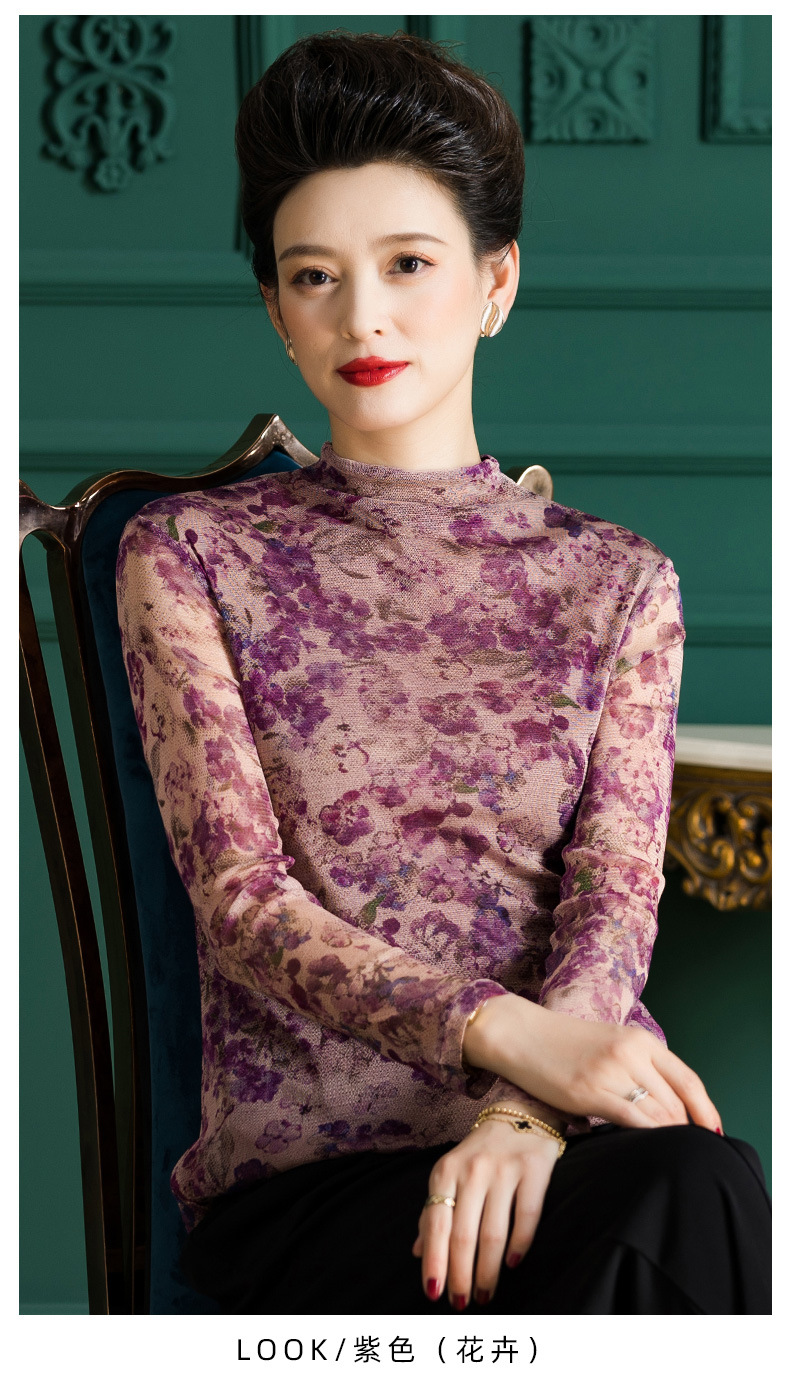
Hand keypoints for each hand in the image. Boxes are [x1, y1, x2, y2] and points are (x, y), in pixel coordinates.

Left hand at [412, 1108, 560, 1308]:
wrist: (522, 1111)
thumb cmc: (480, 1152)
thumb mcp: (450, 1174)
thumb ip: (433, 1211)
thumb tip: (416, 1252)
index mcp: (445, 1171)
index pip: (436, 1224)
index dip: (434, 1261)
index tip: (433, 1293)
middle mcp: (472, 1169)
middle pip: (463, 1234)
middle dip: (461, 1275)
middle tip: (462, 1303)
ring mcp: (504, 1169)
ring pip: (493, 1232)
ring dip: (488, 1270)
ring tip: (485, 1293)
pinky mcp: (535, 1169)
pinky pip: (526, 1215)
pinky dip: (519, 1244)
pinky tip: (512, 1264)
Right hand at [463, 994, 722, 1132]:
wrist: (521, 1034)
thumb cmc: (563, 1043)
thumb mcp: (610, 1042)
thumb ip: (639, 1065)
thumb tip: (665, 1104)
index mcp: (640, 1039)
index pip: (689, 1079)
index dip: (706, 1110)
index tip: (714, 1132)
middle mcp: (631, 1052)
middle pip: (677, 1101)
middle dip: (687, 1130)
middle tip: (689, 1152)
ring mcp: (611, 1071)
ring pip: (658, 1113)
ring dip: (668, 1137)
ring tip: (670, 1156)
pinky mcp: (590, 1091)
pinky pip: (634, 1120)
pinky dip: (648, 1137)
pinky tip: (648, 1151)